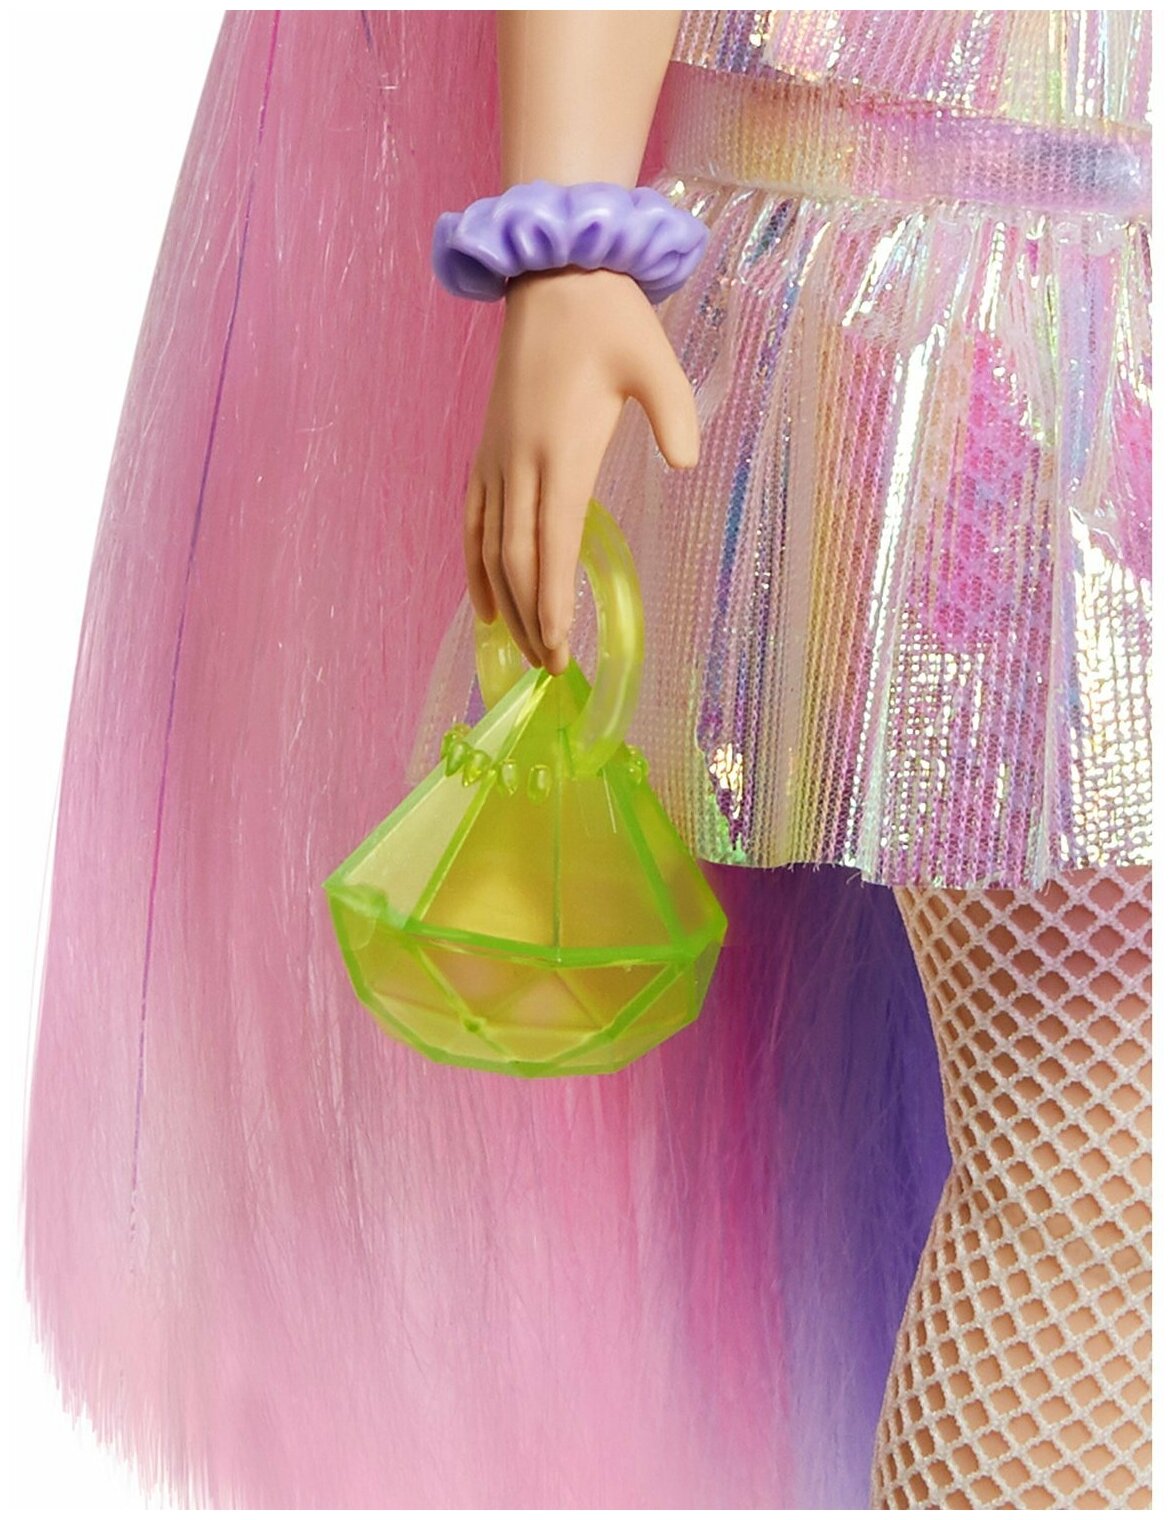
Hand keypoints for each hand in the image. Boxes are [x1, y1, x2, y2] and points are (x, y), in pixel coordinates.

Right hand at [464, 265, 700, 676]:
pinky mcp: (487, 452)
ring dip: (504, 603)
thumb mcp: (656, 360)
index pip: (552, 544)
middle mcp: (519, 462)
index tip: (558, 645)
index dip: (551, 601)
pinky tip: (484, 602)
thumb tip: (686, 463)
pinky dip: (474, 566)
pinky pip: (472, 521)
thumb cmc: (610, 318)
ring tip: (521, 649)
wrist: (553, 274)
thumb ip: (674, 414)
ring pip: (490, 548)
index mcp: (561, 449)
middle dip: (531, 618)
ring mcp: (496, 459)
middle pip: (517, 560)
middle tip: (549, 667)